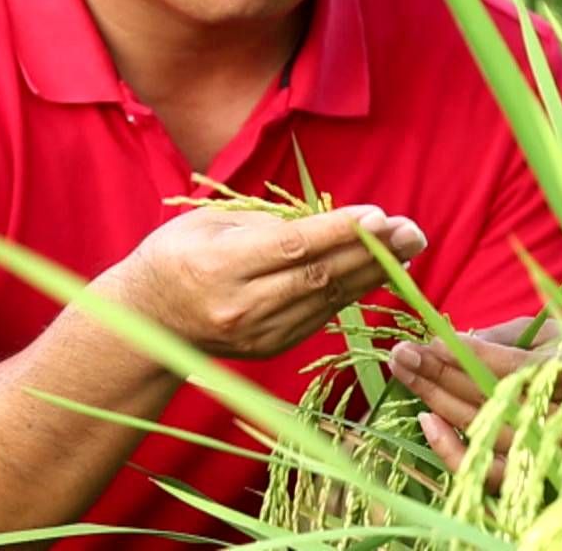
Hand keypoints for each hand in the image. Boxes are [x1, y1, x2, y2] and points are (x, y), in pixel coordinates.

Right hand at [100, 204, 426, 359]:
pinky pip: (321, 314)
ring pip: (327, 298)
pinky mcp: (272, 346)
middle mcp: (242, 305)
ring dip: (373, 271)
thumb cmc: (176, 255)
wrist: (148, 321)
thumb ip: (264, 222)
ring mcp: (259, 333)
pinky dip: (353, 290)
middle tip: (414, 231)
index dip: (339, 232)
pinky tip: (379, 269)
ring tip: (409, 247)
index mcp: (220, 266)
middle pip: (319, 276)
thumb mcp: (207, 222)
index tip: (380, 215)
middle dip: (372, 251)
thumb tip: (327, 221)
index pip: (292, 247)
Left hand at [388, 315, 561, 488]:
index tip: (430, 342)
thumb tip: (456, 341)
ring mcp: (548, 452)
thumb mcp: (550, 333)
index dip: (470, 356)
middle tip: (402, 353)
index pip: (515, 368)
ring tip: (403, 371)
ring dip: (435, 398)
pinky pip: (486, 473)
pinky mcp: (530, 477)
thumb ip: (505, 337)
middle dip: (440, 372)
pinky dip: (453, 450)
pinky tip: (426, 419)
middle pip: (491, 397)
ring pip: (482, 429)